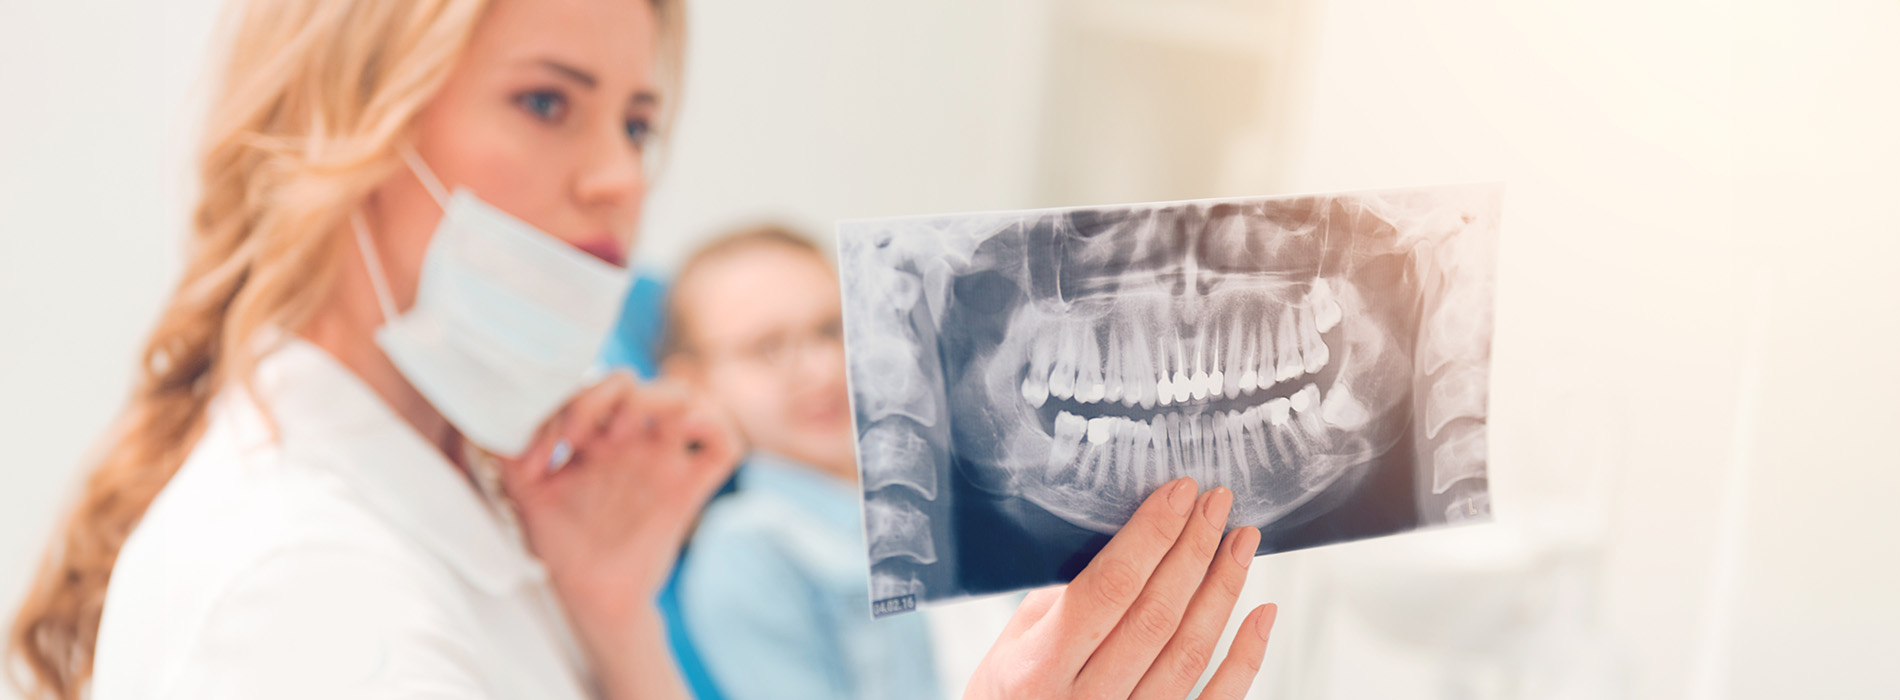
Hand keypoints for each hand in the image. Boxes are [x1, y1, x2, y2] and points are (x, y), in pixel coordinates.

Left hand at [491, 372, 741, 699]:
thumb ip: (508, 454)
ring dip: (654, 399)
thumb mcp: (526, 493)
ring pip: (684, 397)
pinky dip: (714, 425)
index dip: (573, 400)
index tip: (551, 446)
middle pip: (638, 382)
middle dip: (608, 396)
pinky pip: (725, 445)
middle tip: (581, 437)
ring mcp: (662, 463)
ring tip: (621, 433)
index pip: (595, 386)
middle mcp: (632, 444)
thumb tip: (488, 419)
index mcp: (597, 439)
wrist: (589, 595)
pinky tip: (685, 431)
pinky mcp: (688, 490)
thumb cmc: (561, 546)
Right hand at [965, 479, 1274, 699]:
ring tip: (1240, 542)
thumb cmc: (1011, 692)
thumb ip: (1065, 599)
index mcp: (1038, 668)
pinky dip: (1246, 657)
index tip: (1178, 494)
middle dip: (1192, 549)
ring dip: (1223, 589)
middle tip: (1216, 503)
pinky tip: (1260, 614)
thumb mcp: (1014, 641)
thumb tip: (1133, 541)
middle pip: (1155, 615)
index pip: (1107, 589)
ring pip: (1190, 652)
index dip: (1150, 536)